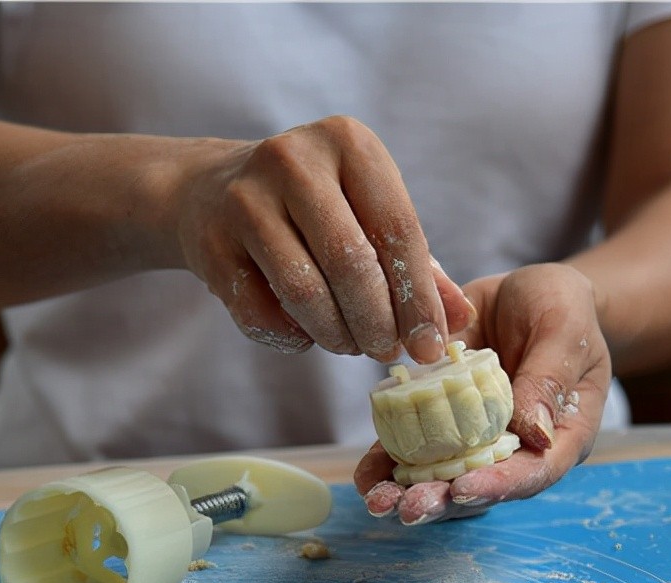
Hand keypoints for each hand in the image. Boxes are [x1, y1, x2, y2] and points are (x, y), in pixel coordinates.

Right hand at [175, 116, 472, 361]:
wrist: (211, 192)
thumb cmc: (317, 211)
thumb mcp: (372, 220)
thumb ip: (422, 269)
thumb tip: (462, 321)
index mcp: (349, 142)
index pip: (397, 229)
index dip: (419, 298)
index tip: (431, 346)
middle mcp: (294, 158)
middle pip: (351, 263)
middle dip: (377, 323)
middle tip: (386, 352)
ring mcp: (244, 196)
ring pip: (305, 291)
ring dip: (336, 335)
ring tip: (351, 345)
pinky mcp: (208, 240)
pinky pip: (261, 314)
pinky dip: (292, 338)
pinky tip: (305, 333)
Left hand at [355, 262, 611, 523]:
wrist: (527, 291)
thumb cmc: (563, 307)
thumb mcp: (564, 330)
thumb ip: (550, 377)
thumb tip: (535, 433)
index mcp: (560, 435)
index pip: (533, 471)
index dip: (499, 485)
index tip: (463, 487)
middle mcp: (516, 446)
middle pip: (482, 484)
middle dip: (445, 500)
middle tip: (411, 508)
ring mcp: (475, 436)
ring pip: (444, 475)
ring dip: (410, 492)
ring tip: (380, 502)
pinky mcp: (441, 417)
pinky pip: (414, 447)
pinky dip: (389, 463)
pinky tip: (366, 476)